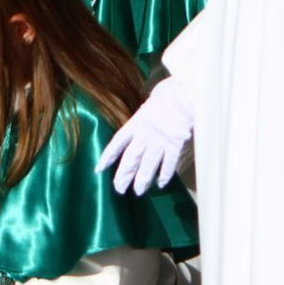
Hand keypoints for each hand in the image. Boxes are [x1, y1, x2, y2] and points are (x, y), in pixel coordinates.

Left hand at [97, 75, 194, 194]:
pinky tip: (161, 184)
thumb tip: (147, 113)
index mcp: (136, 123)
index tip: (99, 168)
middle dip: (124, 175)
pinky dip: (165, 174)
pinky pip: (169, 163)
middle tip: (120, 189)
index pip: (118, 142)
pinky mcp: (175, 146)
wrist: (184, 95)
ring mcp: (160, 142)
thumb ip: (147, 112)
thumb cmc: (168, 93)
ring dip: (142, 179)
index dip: (108, 156)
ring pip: (148, 165)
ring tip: (138, 191)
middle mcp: (145, 135)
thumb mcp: (150, 99)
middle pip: (131, 159)